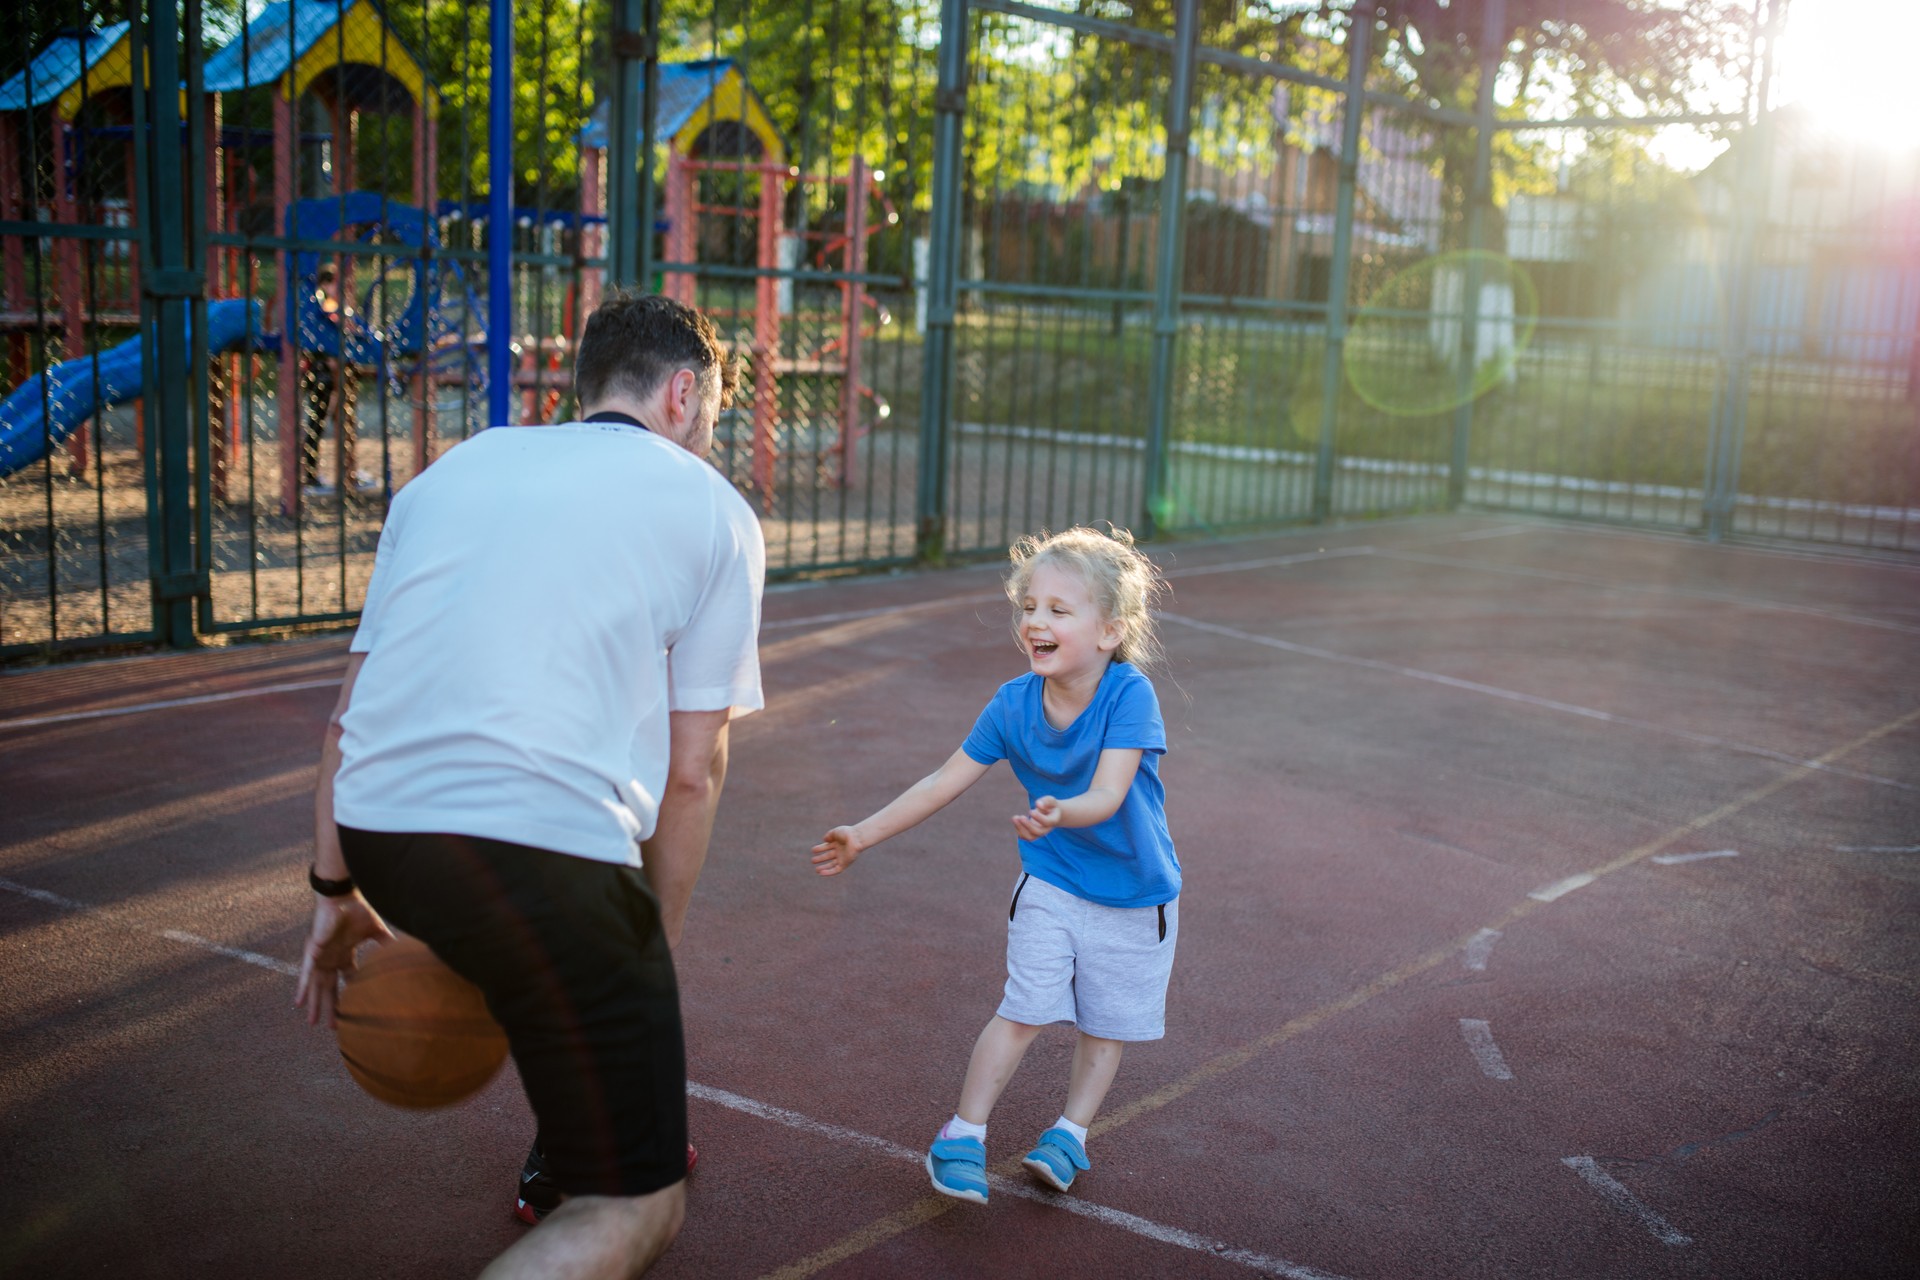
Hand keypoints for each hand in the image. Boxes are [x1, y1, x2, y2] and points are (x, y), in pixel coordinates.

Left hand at [294, 892, 392, 1027]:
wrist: (341, 896)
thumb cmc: (357, 909)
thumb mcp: (375, 930)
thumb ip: (386, 942)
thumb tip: (403, 950)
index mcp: (344, 953)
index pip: (346, 978)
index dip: (349, 993)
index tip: (353, 1009)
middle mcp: (330, 958)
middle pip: (329, 988)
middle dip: (330, 1007)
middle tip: (332, 1026)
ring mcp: (320, 957)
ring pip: (316, 986)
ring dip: (314, 1004)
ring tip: (312, 1023)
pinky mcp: (312, 952)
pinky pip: (305, 974)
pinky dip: (302, 988)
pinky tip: (299, 1003)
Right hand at [810, 826, 865, 875]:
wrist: (856, 839)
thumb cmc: (846, 833)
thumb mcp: (835, 832)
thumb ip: (829, 835)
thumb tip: (824, 840)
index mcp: (837, 843)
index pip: (827, 847)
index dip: (820, 848)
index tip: (813, 850)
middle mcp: (840, 851)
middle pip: (828, 856)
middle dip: (820, 858)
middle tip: (812, 860)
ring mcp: (842, 857)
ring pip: (831, 864)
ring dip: (824, 867)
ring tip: (816, 870)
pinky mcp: (845, 863)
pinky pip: (836, 869)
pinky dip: (829, 872)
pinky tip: (821, 873)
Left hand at [1012, 796, 1060, 841]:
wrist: (1052, 814)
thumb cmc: (1051, 806)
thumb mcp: (1051, 800)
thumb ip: (1046, 801)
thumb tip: (1038, 804)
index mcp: (1053, 820)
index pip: (1047, 822)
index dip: (1038, 818)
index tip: (1030, 811)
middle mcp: (1047, 829)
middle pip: (1038, 832)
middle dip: (1028, 825)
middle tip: (1021, 817)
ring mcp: (1039, 833)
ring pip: (1030, 837)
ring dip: (1021, 829)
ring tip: (1014, 817)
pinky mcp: (1033, 834)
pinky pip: (1025, 837)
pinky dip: (1019, 830)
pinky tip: (1016, 820)